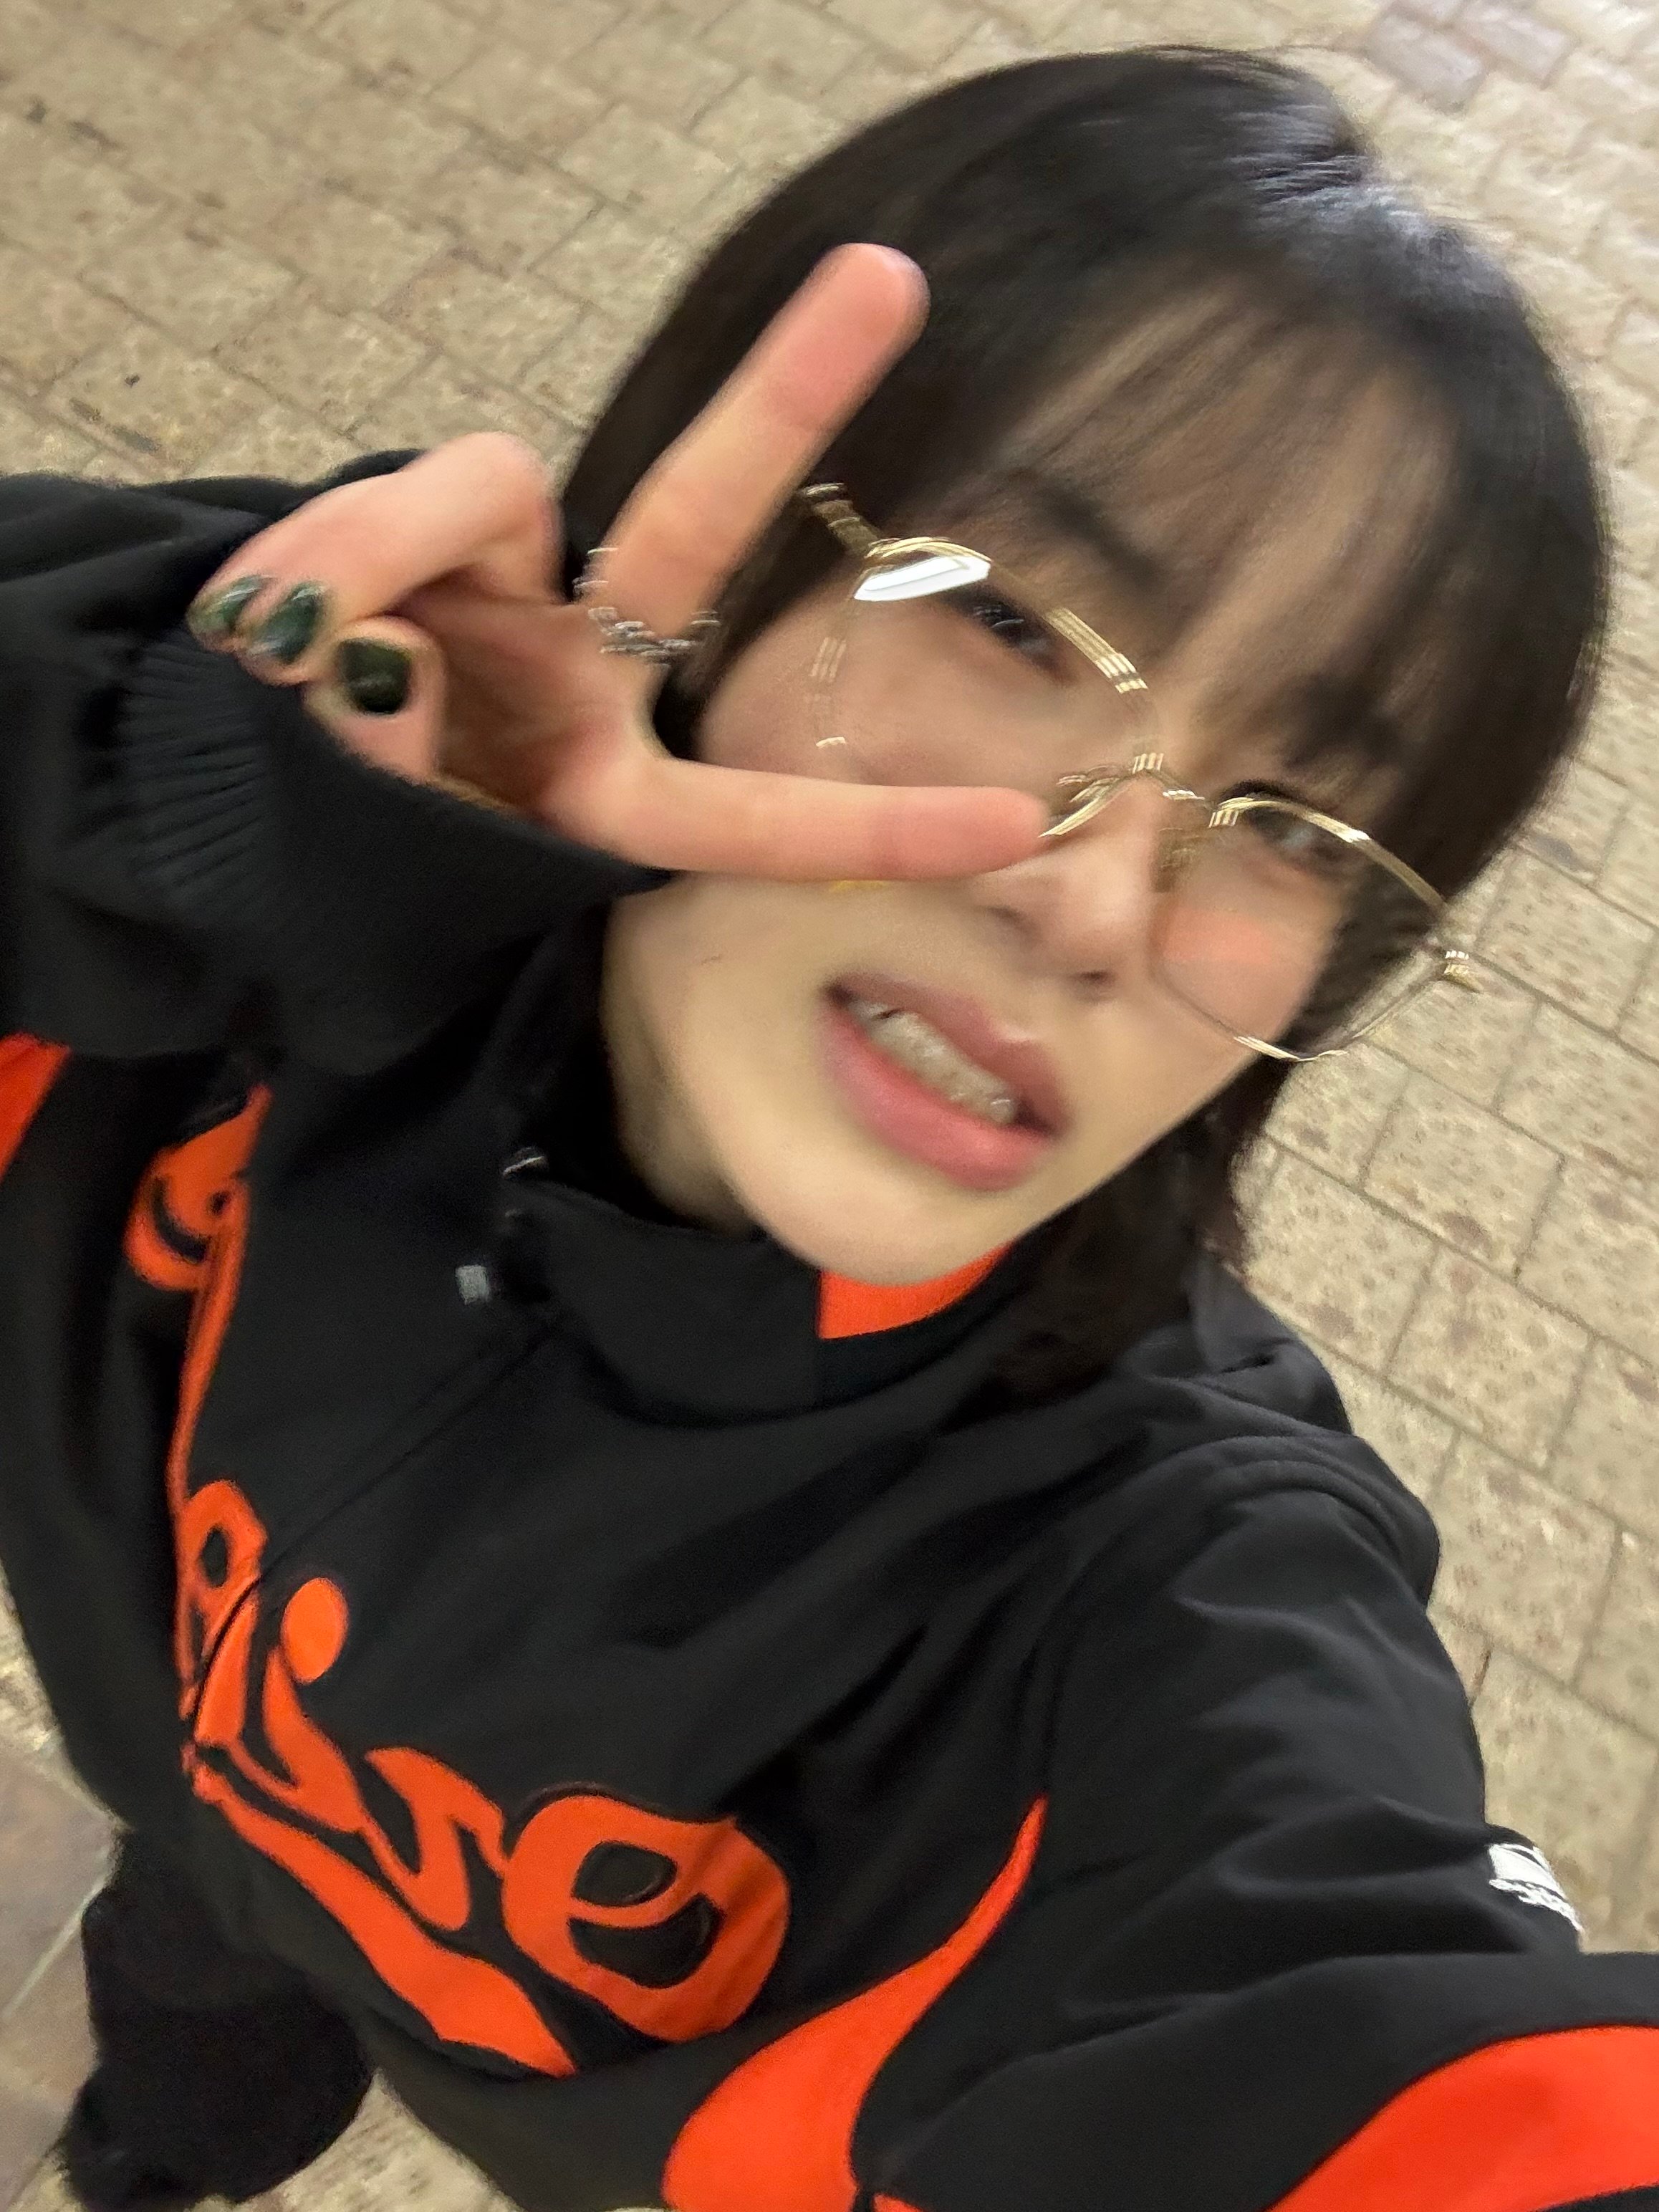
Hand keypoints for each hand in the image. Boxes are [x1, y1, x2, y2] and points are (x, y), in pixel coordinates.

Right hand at [187, 246, 1044, 881]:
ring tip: (276, 652)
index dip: (874, 829)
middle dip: (785, 399)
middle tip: (889, 276)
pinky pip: (393, 496)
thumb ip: (385, 749)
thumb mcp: (376, 848)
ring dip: (371, 553)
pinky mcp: (444, 526)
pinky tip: (271, 619)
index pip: (749, 816)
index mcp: (602, 799)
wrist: (240, 789)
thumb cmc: (336, 851)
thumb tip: (383, 638)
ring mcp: (511, 585)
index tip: (1018, 822)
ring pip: (481, 490)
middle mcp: (582, 673)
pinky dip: (330, 554)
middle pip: (693, 526)